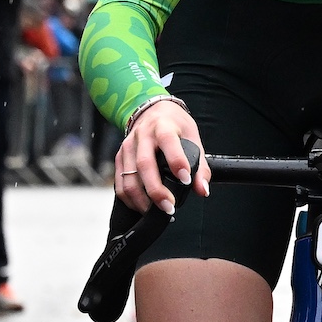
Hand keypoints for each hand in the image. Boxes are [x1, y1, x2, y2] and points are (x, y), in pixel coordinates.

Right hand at [115, 98, 204, 213]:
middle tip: (169, 207)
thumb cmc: (175, 125)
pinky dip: (130, 199)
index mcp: (163, 126)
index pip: (168, 142)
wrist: (151, 110)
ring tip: (156, 211)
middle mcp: (143, 135)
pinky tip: (142, 207)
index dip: (177, 162)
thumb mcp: (192, 137)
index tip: (186, 181)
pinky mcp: (119, 157)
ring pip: (129, 178)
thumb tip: (203, 190)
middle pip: (144, 165)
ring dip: (141, 200)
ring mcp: (128, 147)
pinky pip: (120, 182)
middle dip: (156, 190)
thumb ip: (200, 166)